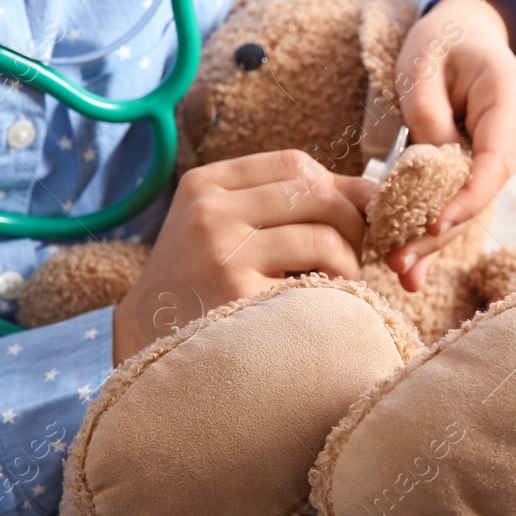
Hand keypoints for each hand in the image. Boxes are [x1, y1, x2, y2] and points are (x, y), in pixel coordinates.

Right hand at [112, 149, 373, 364]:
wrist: (147, 351)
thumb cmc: (198, 286)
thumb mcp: (218, 227)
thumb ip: (277, 202)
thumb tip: (368, 190)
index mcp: (204, 185)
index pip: (293, 163)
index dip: (336, 186)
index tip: (351, 214)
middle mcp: (210, 212)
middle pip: (314, 193)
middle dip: (352, 221)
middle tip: (357, 251)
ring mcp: (222, 254)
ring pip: (322, 236)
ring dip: (350, 260)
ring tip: (342, 281)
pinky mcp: (240, 299)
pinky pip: (316, 284)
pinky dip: (335, 292)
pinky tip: (324, 306)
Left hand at [386, 0, 515, 290]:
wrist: (467, 32)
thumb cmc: (441, 42)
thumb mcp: (421, 66)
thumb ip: (426, 114)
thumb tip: (430, 172)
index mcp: (512, 94)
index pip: (494, 160)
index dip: (465, 200)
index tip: (430, 228)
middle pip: (484, 190)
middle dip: (442, 232)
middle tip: (399, 265)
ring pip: (478, 200)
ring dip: (439, 236)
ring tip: (402, 271)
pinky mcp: (501, 161)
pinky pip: (472, 195)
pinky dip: (443, 223)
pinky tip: (417, 262)